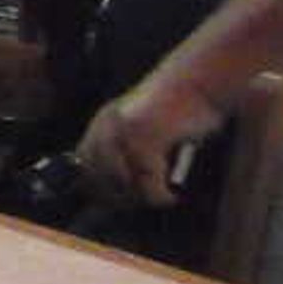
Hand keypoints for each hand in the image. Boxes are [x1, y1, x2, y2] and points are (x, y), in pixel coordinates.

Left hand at [77, 73, 221, 209]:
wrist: (201, 81)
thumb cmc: (180, 108)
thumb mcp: (145, 126)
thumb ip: (129, 149)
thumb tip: (124, 188)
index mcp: (102, 123)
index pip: (82, 164)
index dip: (96, 188)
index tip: (118, 202)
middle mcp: (106, 126)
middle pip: (97, 177)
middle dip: (118, 197)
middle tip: (143, 201)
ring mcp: (124, 132)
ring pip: (120, 182)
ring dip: (139, 197)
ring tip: (157, 197)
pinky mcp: (146, 138)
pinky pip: (147, 182)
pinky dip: (159, 196)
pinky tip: (170, 197)